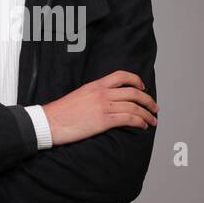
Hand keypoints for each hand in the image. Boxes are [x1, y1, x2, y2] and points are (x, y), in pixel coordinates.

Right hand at [41, 70, 157, 145]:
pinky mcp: (103, 120)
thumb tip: (103, 102)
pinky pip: (129, 119)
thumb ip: (93, 96)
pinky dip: (140, 122)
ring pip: (134, 106)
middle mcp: (102, 93)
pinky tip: (143, 126)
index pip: (121, 76)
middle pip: (133, 92)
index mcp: (95, 85)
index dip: (136, 80)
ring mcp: (103, 106)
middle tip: (154, 108)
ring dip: (147, 114)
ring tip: (152, 120)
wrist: (49, 122)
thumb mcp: (79, 96)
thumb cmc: (60, 113)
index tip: (142, 88)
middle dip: (148, 100)